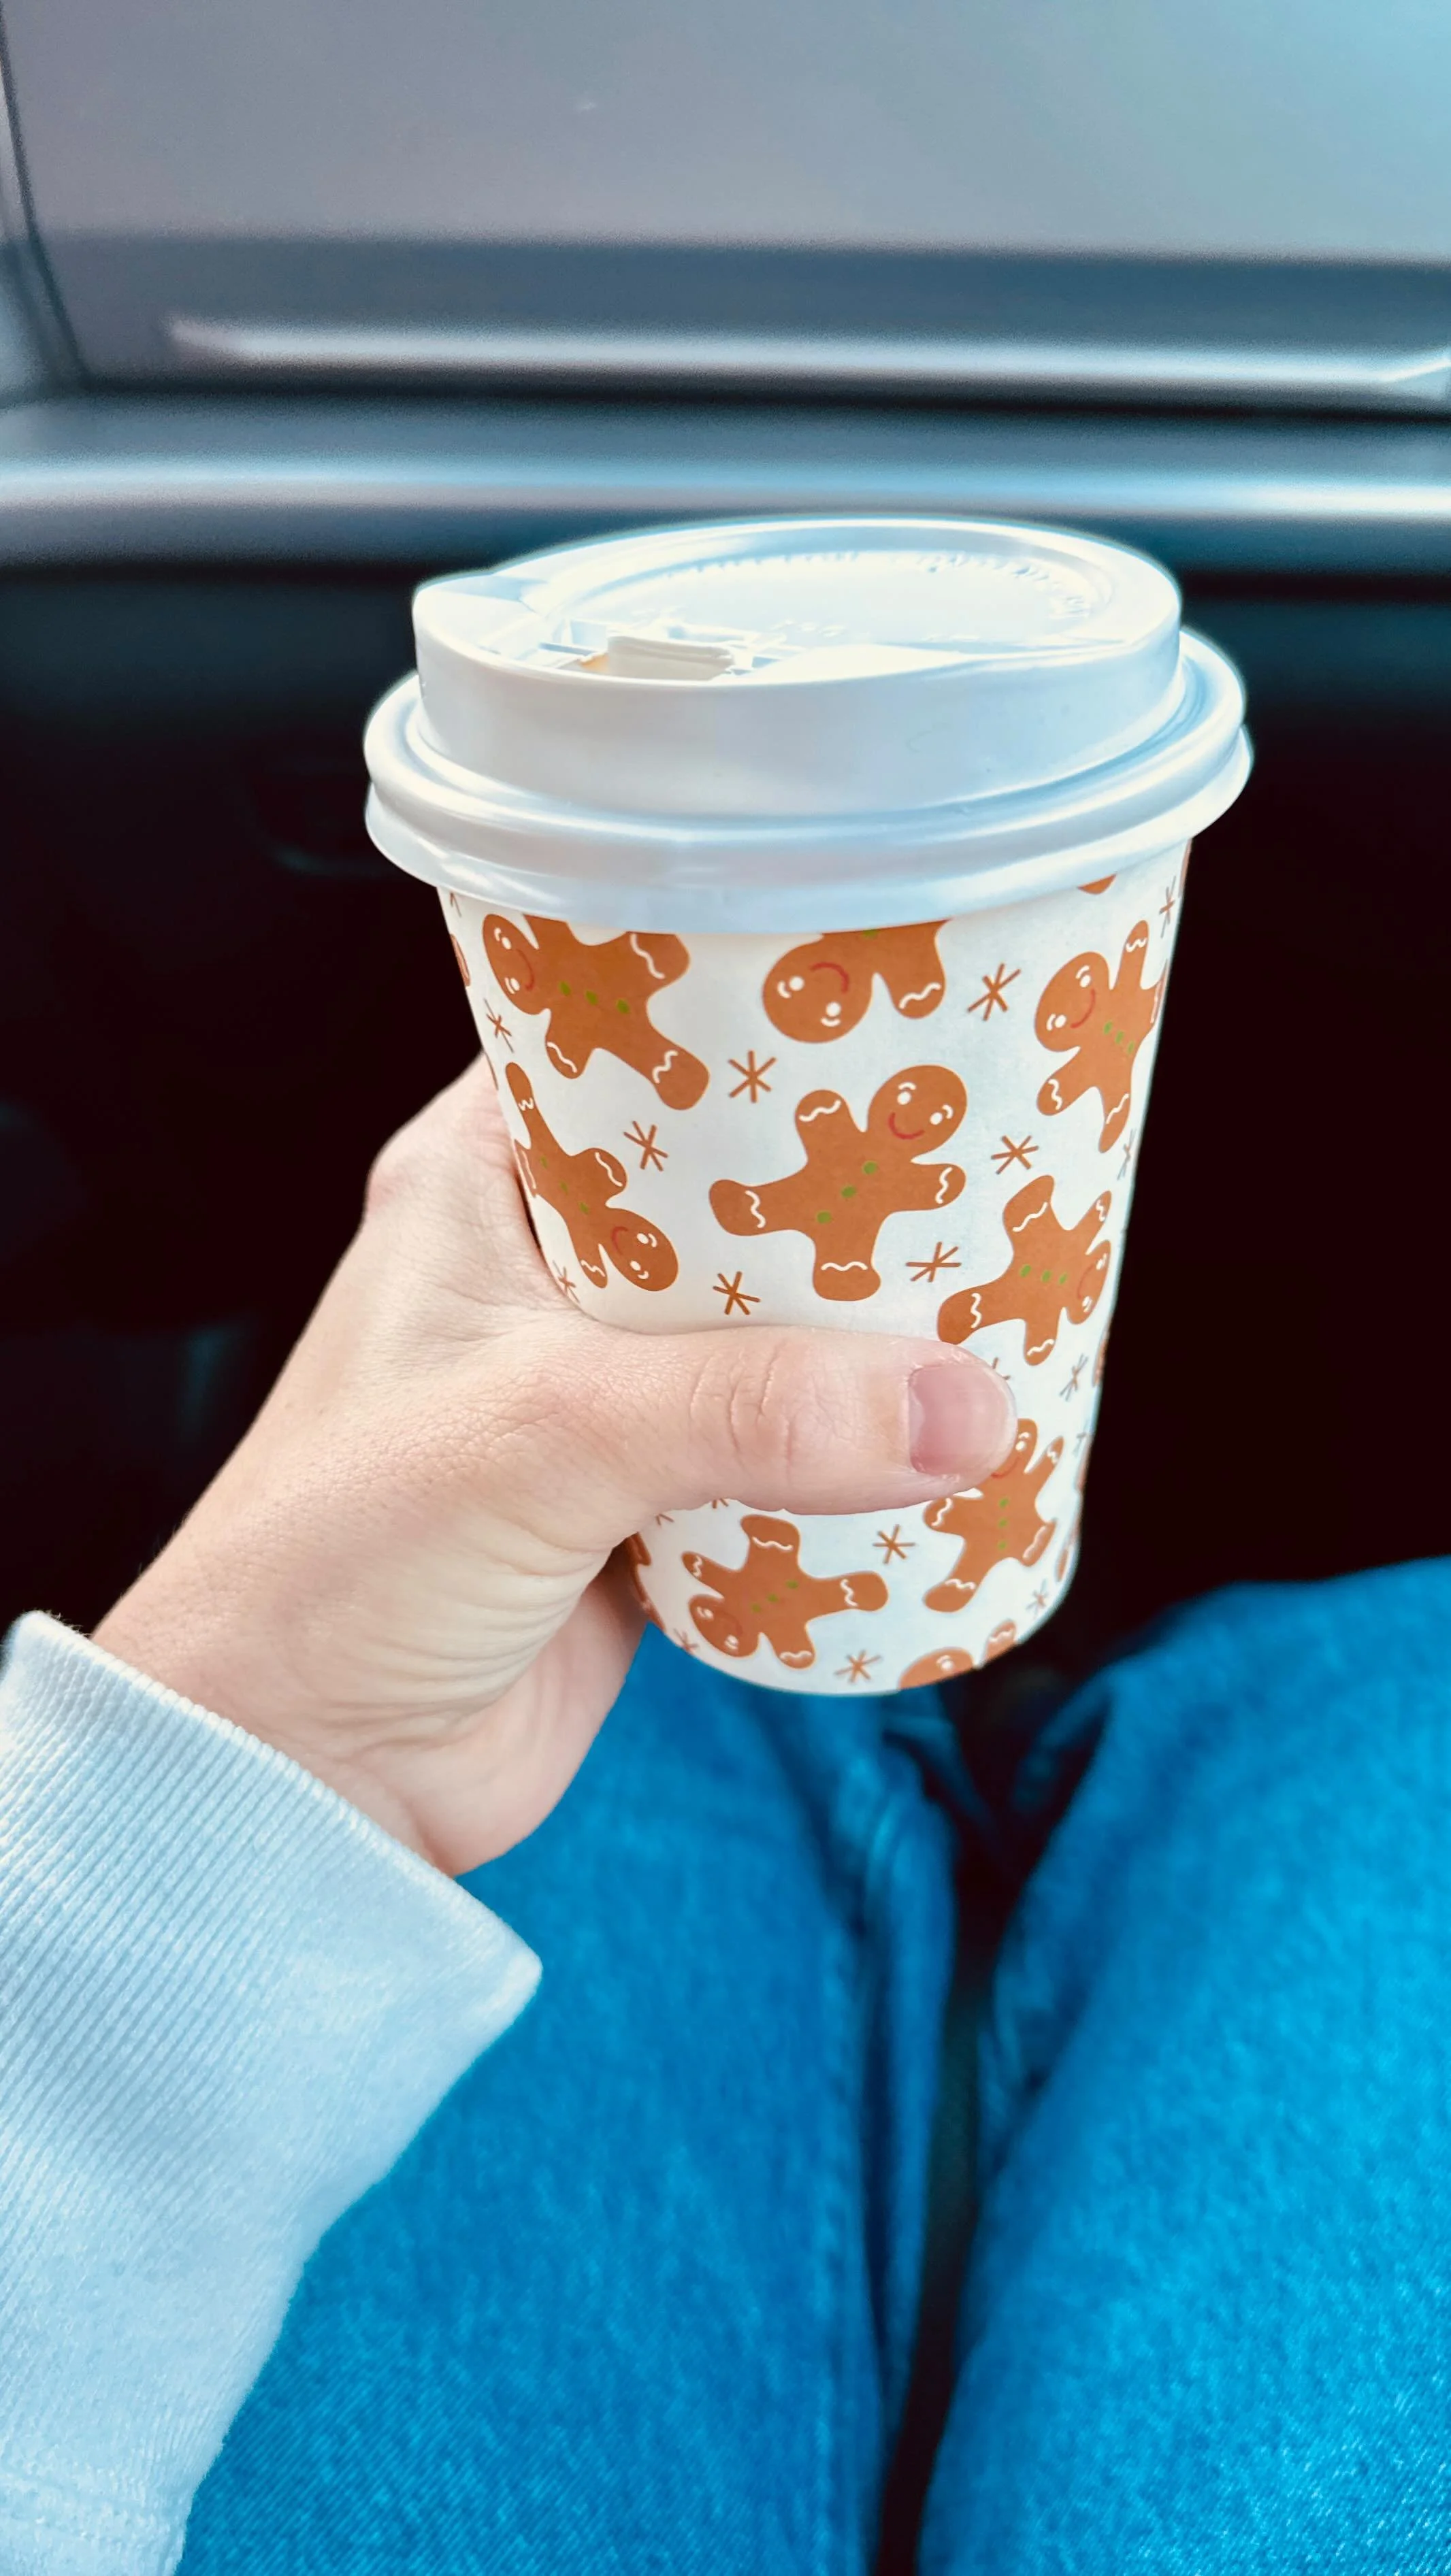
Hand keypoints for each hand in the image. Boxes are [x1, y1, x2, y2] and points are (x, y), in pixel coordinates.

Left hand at [95, 1062, 1016, 1874]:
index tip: (898, 1024)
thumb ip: (758, 1410)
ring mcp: (599, 1398)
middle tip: (995, 1166)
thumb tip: (967, 1408)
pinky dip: (852, 1457)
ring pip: (768, 1337)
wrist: (299, 1775)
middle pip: (734, 1201)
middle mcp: (542, 1275)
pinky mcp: (644, 1512)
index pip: (636, 1057)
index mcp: (479, 1184)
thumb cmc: (342, 1559)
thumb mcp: (551, 1434)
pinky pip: (778, 1461)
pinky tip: (947, 1436)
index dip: (760, 1033)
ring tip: (1007, 1294)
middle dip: (853, 1200)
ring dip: (865, 1338)